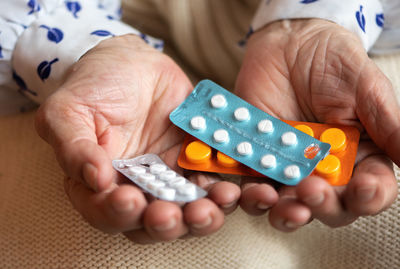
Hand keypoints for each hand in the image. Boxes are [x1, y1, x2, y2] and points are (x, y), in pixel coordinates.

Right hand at [35, 35, 239, 242]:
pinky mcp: (194, 162)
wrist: (133, 64)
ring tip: (213, 205)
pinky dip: (222, 190)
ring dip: (202, 215)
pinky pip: (211, 182)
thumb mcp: (69, 110)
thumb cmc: (96, 84)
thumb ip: (74, 147)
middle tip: (175, 215)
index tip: (130, 200)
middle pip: (150, 222)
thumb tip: (94, 180)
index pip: (104, 213)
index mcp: (99, 183)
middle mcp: (136, 187)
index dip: (116, 214)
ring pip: (186, 210)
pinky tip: (230, 188)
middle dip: (165, 224)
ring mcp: (168, 177)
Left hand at [235, 19, 398, 230]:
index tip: (364, 188)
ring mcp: (290, 166)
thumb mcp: (367, 89)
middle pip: (328, 206)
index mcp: (359, 158)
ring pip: (288, 204)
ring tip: (280, 201)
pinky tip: (253, 188)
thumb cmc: (334, 62)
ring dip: (285, 211)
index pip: (370, 190)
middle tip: (312, 191)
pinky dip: (251, 192)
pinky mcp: (258, 158)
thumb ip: (389, 126)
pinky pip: (253, 182)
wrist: (289, 43)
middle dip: (322, 206)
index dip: (369, 196)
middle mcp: (325, 170)